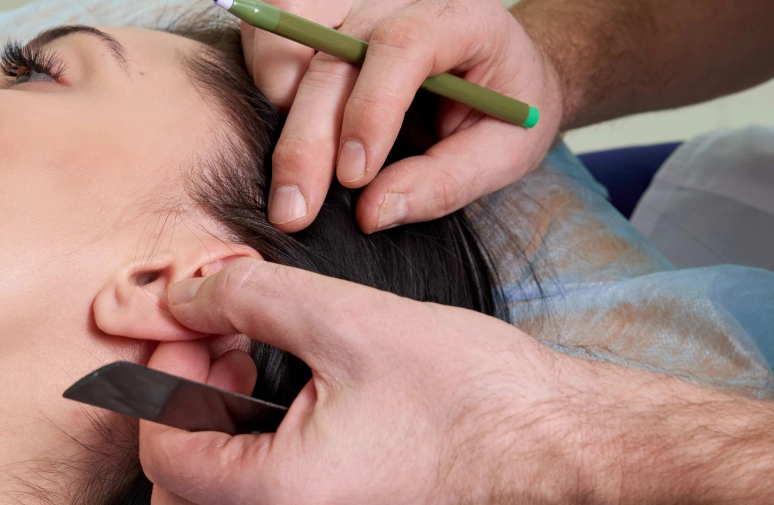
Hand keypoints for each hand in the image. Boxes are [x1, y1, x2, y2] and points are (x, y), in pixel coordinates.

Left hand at [140, 258, 586, 504]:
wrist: (572, 454)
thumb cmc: (473, 389)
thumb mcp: (348, 317)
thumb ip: (244, 299)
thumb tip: (178, 294)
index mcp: (282, 499)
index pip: (160, 456)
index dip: (162, 386)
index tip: (193, 337)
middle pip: (179, 504)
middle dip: (184, 425)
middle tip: (226, 361)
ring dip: (225, 455)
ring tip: (270, 386)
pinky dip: (271, 488)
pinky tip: (313, 430)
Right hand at [246, 0, 562, 231]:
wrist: (498, 70)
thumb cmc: (506, 110)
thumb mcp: (505, 154)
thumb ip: (446, 182)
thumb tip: (370, 213)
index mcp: (459, 19)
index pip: (404, 46)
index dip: (371, 110)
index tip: (354, 178)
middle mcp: (396, 2)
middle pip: (331, 57)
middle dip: (305, 142)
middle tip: (293, 213)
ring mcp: (351, 6)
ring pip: (285, 41)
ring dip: (281, 113)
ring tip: (299, 173)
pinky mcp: (318, 19)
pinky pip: (268, 42)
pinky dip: (267, 88)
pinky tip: (291, 132)